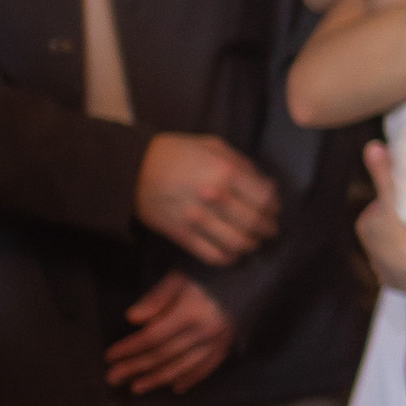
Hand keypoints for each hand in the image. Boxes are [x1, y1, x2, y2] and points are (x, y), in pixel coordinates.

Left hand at [106, 272, 235, 395]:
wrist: (247, 277)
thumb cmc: (207, 273)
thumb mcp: (180, 277)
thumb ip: (157, 297)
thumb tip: (132, 318)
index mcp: (191, 312)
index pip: (153, 336)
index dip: (130, 348)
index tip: (110, 355)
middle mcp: (205, 332)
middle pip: (164, 355)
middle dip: (136, 367)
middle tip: (113, 378)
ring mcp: (218, 342)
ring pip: (183, 367)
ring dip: (158, 379)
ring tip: (136, 387)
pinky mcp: (227, 346)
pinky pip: (207, 368)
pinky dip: (190, 379)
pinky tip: (175, 387)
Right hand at [135, 131, 278, 265]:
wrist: (131, 169)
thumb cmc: (175, 153)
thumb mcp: (212, 146)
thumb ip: (243, 165)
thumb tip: (269, 186)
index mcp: (226, 171)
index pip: (265, 199)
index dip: (274, 208)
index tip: (273, 211)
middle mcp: (215, 197)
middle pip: (254, 224)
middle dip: (267, 230)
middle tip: (268, 231)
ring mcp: (197, 219)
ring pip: (237, 244)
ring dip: (250, 246)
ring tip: (252, 242)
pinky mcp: (182, 235)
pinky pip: (213, 256)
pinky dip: (228, 258)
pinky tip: (232, 253)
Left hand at [355, 141, 405, 299]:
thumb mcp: (393, 197)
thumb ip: (382, 173)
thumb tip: (371, 145)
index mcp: (366, 227)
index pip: (380, 210)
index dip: (396, 206)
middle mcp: (368, 250)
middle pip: (387, 230)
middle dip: (400, 226)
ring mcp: (382, 270)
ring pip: (395, 251)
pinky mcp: (396, 284)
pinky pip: (403, 271)